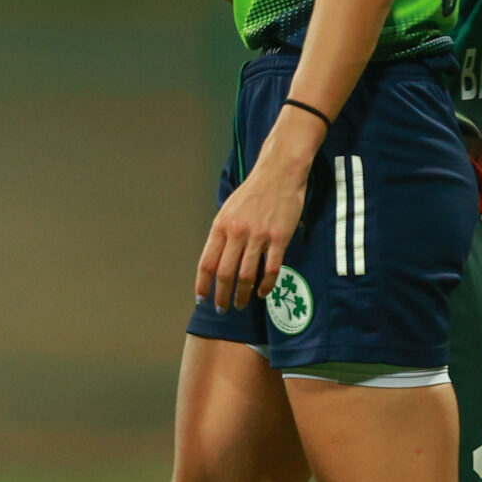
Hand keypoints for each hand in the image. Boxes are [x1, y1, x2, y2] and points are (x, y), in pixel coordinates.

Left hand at [196, 151, 308, 310]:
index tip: (201, 299)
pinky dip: (266, 284)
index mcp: (220, 226)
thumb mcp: (228, 210)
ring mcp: (259, 236)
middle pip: (224, 273)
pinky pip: (271, 268)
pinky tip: (262, 292)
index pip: (206, 262)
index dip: (202, 284)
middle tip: (222, 308)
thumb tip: (215, 260)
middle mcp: (237, 233)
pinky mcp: (279, 238)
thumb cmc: (252, 193)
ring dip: (243, 294)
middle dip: (221, 295)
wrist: (279, 173)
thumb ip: (221, 235)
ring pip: (247, 274)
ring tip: (241, 304)